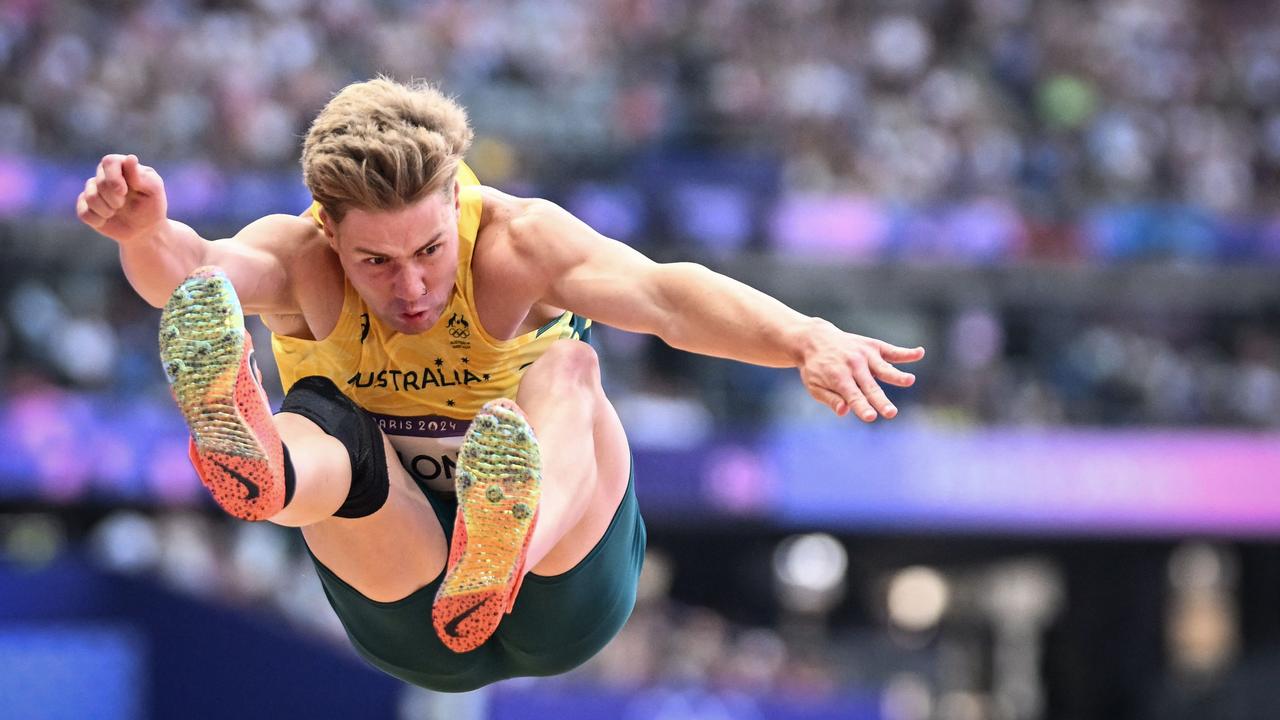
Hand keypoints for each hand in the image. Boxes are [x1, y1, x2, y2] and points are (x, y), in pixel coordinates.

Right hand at [76, 154, 167, 243]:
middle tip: (124, 204)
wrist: (145, 228)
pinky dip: (98, 220)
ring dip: (106, 210)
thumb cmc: (152, 205)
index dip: (113, 177)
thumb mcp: (153, 191)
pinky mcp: (86, 207)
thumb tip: (130, 158)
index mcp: (121, 166)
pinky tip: (107, 220)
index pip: (109, 161)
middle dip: (114, 198)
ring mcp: (93, 191)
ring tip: (117, 212)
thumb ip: (142, 176)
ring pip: (90, 197)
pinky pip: (84, 213)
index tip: (123, 192)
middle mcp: (104, 175)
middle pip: (99, 182)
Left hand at [798, 322, 924, 421]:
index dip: (862, 407)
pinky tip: (919, 353)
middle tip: (891, 413)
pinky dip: (905, 353)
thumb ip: (829, 398)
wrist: (815, 339)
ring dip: (896, 375)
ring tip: (910, 381)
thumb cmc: (816, 368)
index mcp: (837, 377)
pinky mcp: (873, 346)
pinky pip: (891, 350)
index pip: (852, 396)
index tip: (871, 417)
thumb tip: (844, 411)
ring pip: (883, 368)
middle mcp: (853, 365)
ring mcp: (865, 355)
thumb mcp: (814, 385)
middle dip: (880, 400)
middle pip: (870, 386)